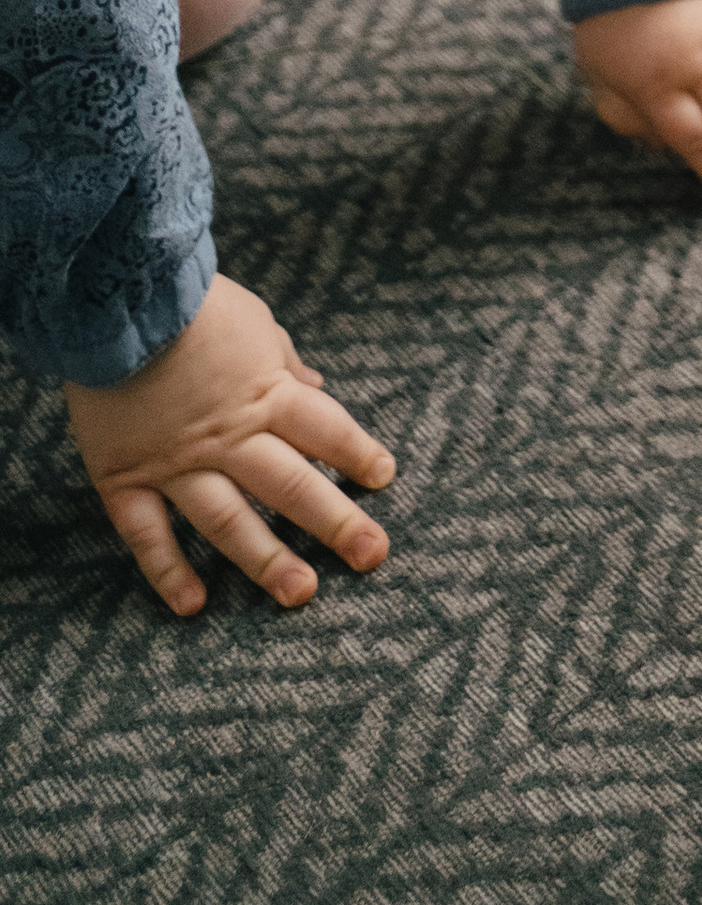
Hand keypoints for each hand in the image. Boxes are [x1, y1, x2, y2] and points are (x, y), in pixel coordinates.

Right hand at [64, 271, 394, 617]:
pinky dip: (169, 571)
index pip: (326, 430)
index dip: (358, 454)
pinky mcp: (126, 477)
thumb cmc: (192, 303)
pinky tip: (194, 605)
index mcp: (266, 392)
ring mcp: (177, 462)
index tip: (384, 478)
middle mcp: (229, 436)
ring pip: (229, 521)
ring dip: (266, 561)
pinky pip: (148, 534)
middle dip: (336, 522)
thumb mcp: (255, 322)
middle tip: (372, 555)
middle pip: (291, 486)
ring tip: (301, 593)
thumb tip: (316, 387)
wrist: (115, 299)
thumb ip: (285, 362)